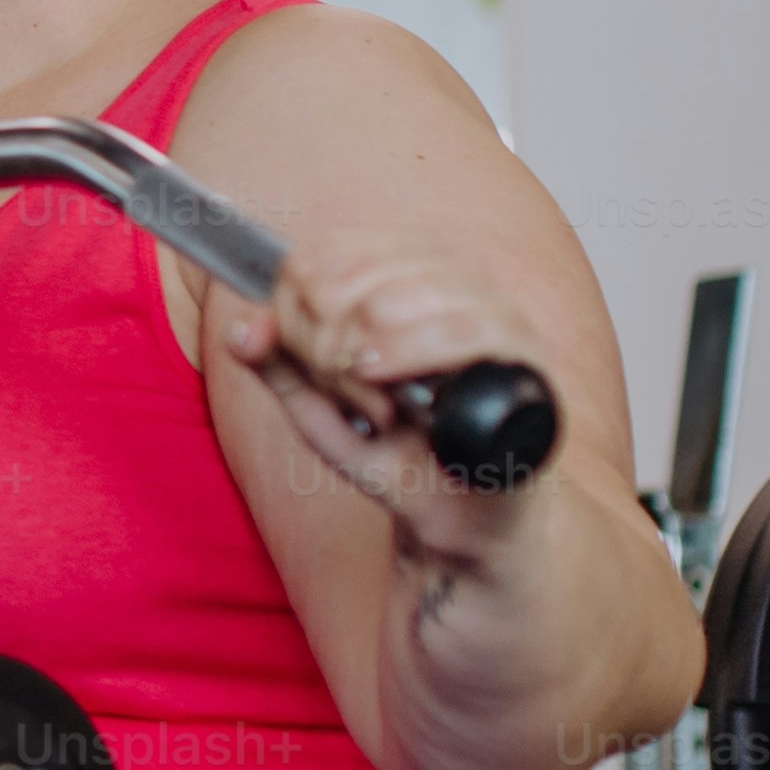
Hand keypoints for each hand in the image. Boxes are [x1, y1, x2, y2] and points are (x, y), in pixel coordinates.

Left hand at [212, 238, 548, 568]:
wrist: (459, 520)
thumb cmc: (397, 457)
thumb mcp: (323, 414)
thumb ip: (280, 369)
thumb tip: (243, 327)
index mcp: (408, 279)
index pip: (335, 250)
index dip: (300, 293)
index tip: (299, 348)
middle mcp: (455, 284)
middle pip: (363, 266)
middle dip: (326, 324)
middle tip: (332, 376)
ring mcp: (494, 315)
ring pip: (407, 291)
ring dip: (364, 341)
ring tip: (356, 378)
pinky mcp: (525, 359)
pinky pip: (467, 328)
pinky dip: (412, 348)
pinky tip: (381, 372)